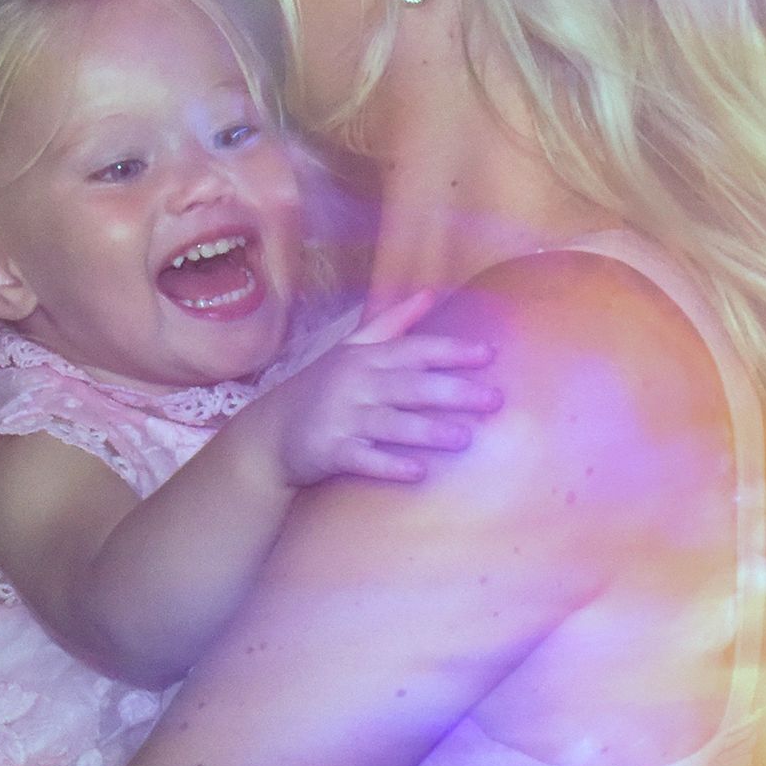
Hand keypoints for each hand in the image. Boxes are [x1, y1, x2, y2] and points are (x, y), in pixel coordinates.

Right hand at [271, 292, 503, 485]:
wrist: (270, 432)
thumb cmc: (322, 387)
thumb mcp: (353, 349)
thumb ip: (393, 322)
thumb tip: (430, 293)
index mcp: (366, 358)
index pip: (415, 350)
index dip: (452, 351)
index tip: (489, 355)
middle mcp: (356, 384)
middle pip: (410, 386)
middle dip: (453, 392)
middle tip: (494, 400)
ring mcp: (342, 417)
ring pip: (390, 423)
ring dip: (427, 431)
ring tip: (463, 439)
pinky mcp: (329, 450)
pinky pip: (363, 458)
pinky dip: (389, 464)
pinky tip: (418, 472)